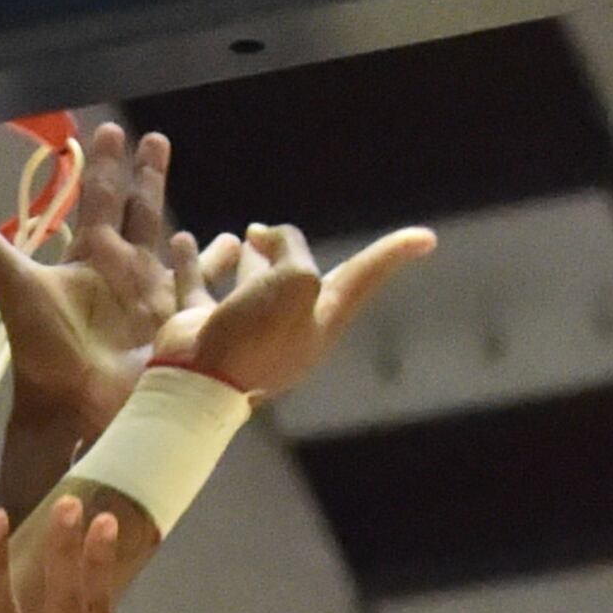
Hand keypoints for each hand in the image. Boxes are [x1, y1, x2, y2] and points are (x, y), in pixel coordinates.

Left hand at [0, 121, 211, 514]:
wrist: (75, 408)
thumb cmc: (46, 350)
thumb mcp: (16, 286)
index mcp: (89, 257)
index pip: (98, 198)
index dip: (104, 164)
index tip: (111, 129)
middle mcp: (122, 270)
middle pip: (138, 210)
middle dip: (147, 174)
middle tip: (155, 137)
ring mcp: (151, 295)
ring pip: (172, 244)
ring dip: (183, 220)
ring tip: (195, 202)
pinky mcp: (175, 321)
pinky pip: (198, 284)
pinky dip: (213, 264)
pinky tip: (231, 244)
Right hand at [158, 215, 434, 411]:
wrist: (197, 383)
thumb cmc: (256, 334)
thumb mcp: (295, 280)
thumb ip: (292, 249)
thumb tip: (265, 237)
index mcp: (320, 320)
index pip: (364, 276)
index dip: (392, 253)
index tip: (427, 237)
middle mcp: (287, 328)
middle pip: (298, 277)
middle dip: (288, 250)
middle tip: (267, 230)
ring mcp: (245, 331)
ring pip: (251, 284)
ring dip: (250, 258)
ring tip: (245, 233)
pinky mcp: (204, 331)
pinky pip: (201, 289)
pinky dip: (197, 263)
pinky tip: (185, 240)